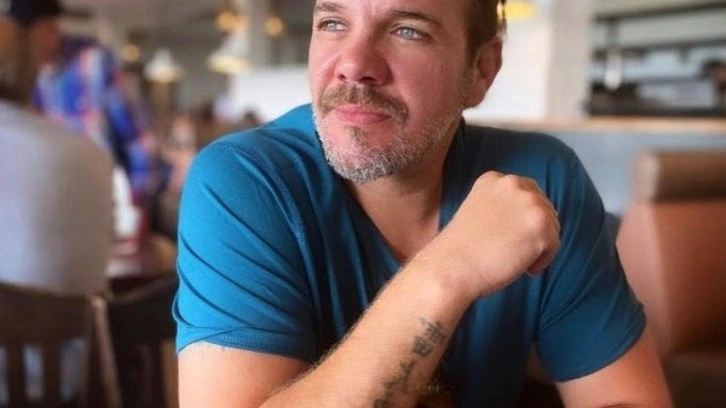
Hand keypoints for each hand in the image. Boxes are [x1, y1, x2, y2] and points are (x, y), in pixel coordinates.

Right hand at [427, 171, 560, 299]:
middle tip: (515, 251)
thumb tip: (526, 219)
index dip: (523, 218)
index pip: (527, 193)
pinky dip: (542, 261)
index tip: (512, 236)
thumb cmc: (462, 249)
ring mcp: (530, 203)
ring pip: (551, 227)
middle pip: (544, 208)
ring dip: (539, 246)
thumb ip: (501, 206)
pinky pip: (554, 246)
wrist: (453, 267)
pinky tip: (524, 268)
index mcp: (495, 179)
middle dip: (534, 232)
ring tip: (517, 260)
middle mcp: (514, 184)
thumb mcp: (478, 210)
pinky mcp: (541, 225)